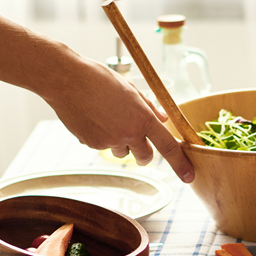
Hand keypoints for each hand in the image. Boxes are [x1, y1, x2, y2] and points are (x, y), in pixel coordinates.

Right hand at [49, 55, 194, 181]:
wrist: (66, 80)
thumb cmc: (98, 79)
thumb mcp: (130, 89)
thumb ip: (148, 107)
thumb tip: (162, 120)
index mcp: (142, 118)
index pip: (168, 146)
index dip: (180, 164)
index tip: (189, 176)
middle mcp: (128, 133)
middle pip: (145, 157)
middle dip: (144, 153)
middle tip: (135, 138)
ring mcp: (109, 141)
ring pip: (122, 152)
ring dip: (120, 143)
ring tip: (106, 119)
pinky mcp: (92, 144)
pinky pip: (102, 146)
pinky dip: (100, 137)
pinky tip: (92, 118)